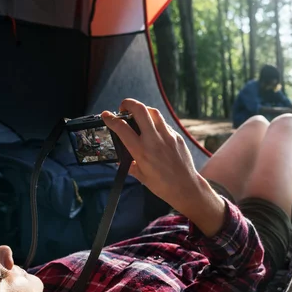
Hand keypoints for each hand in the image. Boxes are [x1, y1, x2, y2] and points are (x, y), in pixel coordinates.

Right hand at [102, 100, 225, 236]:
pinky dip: (155, 123)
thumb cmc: (162, 185)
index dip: (111, 118)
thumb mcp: (140, 176)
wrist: (186, 187)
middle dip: (128, 103)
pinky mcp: (177, 137)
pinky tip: (153, 131)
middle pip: (140, 110)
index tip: (106, 115)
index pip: (122, 127)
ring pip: (153, 112)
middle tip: (123, 108)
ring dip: (143, 110)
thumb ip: (129, 163)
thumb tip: (122, 157)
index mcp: (141, 151)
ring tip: (138, 116)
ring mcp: (168, 136)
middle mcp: (154, 140)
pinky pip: (164, 123)